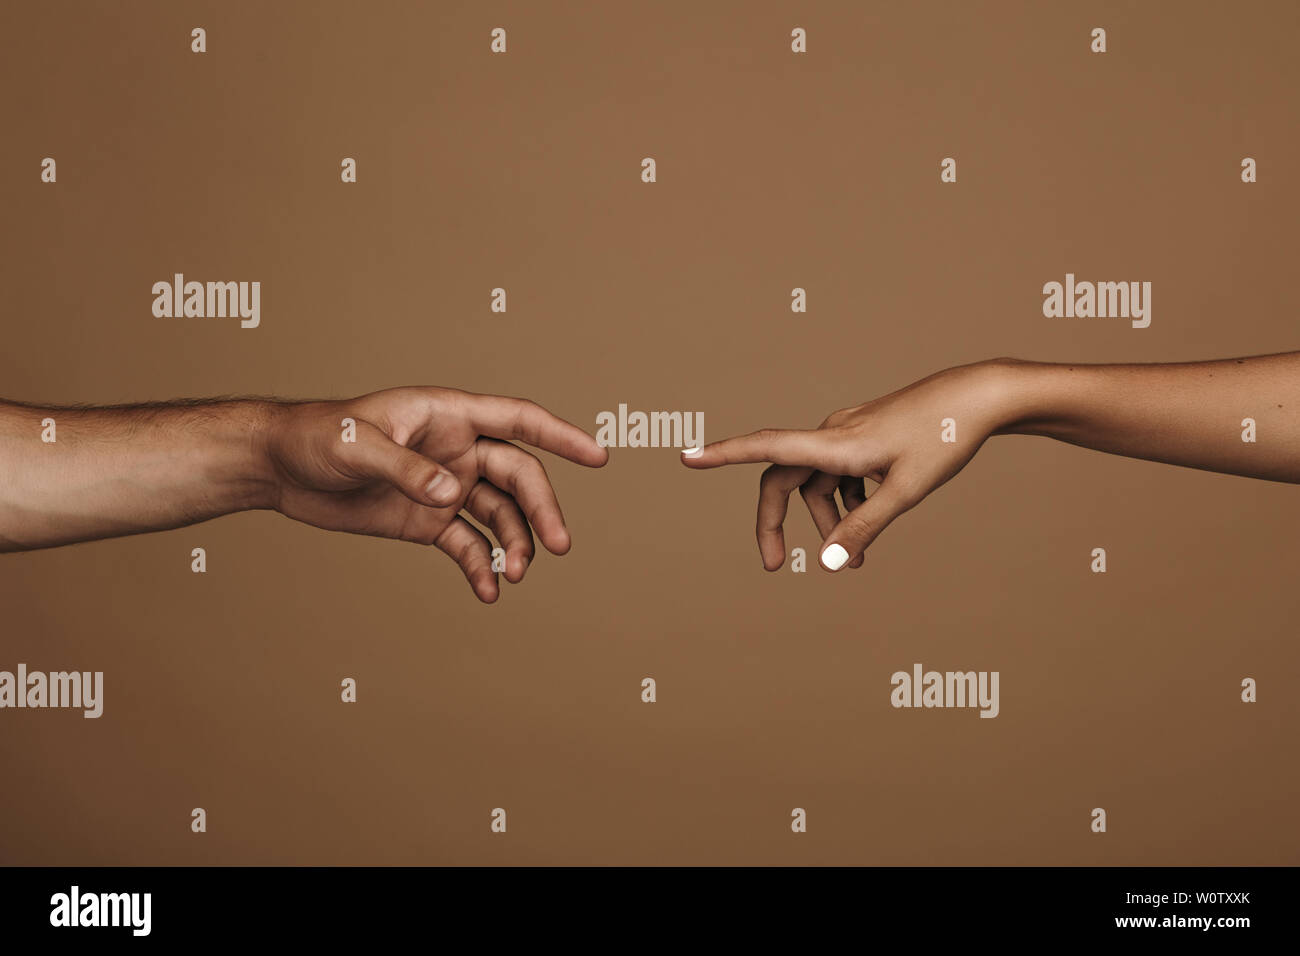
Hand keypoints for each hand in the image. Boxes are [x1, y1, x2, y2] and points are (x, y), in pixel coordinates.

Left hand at [263, 387, 607, 600]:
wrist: (281, 468)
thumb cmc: (316, 437)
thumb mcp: (356, 447)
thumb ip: (405, 467)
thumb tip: (450, 493)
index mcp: (448, 415)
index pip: (518, 420)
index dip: (561, 436)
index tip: (598, 456)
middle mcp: (456, 450)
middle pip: (518, 477)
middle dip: (540, 511)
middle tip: (556, 546)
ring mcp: (445, 486)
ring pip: (498, 515)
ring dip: (512, 545)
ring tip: (513, 576)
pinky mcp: (427, 520)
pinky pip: (466, 544)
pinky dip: (479, 567)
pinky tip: (488, 592)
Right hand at [681, 361, 1012, 571]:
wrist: (978, 397)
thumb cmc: (943, 438)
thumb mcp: (905, 491)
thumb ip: (865, 526)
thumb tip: (830, 562)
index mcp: (834, 444)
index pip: (765, 448)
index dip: (722, 454)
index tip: (686, 457)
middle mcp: (831, 434)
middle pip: (783, 479)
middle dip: (776, 523)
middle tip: (776, 566)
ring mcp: (847, 433)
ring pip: (817, 482)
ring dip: (827, 520)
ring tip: (859, 558)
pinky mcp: (864, 436)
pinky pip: (840, 473)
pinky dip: (848, 501)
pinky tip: (874, 519)